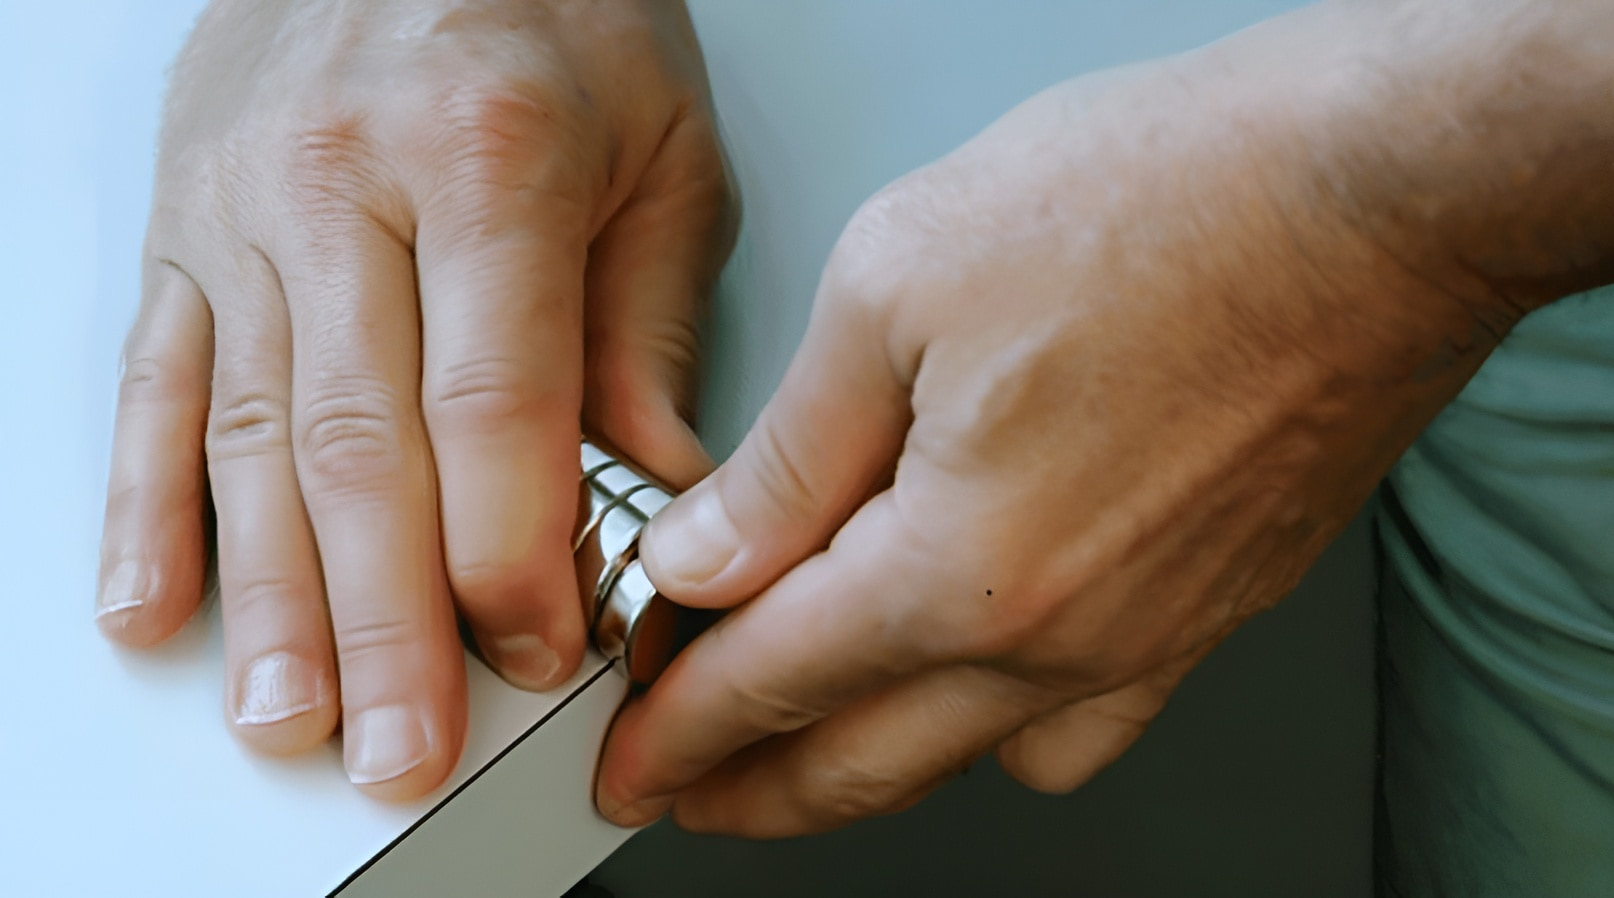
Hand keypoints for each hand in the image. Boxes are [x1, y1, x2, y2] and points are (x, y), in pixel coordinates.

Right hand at [97, 0, 734, 797]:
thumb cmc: (563, 7)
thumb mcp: (662, 153)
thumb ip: (650, 331)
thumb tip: (659, 498)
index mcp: (486, 159)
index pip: (494, 405)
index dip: (514, 552)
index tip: (540, 648)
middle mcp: (342, 183)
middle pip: (360, 447)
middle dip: (384, 622)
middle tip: (400, 743)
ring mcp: (240, 206)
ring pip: (247, 434)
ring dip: (268, 597)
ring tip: (288, 714)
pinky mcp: (181, 223)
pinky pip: (152, 378)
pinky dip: (146, 503)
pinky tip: (155, 602)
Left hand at [591, 4, 1563, 835]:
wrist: (1377, 192)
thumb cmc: (1168, 204)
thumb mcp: (896, 285)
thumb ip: (787, 453)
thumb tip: (711, 553)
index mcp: (962, 566)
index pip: (773, 683)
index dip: (678, 728)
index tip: (633, 757)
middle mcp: (1064, 637)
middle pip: (863, 761)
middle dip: (753, 786)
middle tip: (684, 787)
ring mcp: (1153, 636)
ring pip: (973, 761)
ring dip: (871, 762)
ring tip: (807, 732)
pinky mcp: (1216, 609)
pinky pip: (1089, 726)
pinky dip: (1003, 728)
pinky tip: (969, 682)